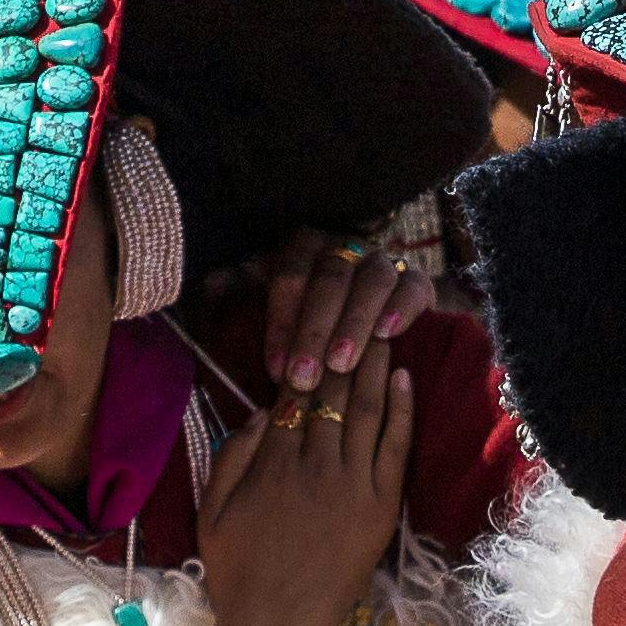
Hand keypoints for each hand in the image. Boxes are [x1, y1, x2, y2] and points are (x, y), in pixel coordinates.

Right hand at [196, 353, 414, 625]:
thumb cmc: (237, 573)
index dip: (307, 358)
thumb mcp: (213, 512)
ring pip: (365, 409)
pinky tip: (404, 378)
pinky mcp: (380, 507)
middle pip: (332, 391)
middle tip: (360, 306)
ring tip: (385, 328)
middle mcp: (313, 464)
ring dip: (375, 365)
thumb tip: (264, 412)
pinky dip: (400, 410)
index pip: (294, 395)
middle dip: (346, 346)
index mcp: (271, 461)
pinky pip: (394, 447)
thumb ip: (234, 456)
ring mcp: (351, 484)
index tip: (319, 327)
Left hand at [238, 220, 442, 394]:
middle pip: (330, 279)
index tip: (275, 369)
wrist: (361, 316)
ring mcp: (381, 261)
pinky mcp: (415, 281)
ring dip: (354, 323)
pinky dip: (402, 307)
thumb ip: (236, 292)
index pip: (289, 275)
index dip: (281, 321)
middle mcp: (343, 247)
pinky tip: (388, 334)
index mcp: (302, 248)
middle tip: (304, 377)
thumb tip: (210, 283)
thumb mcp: (263, 301)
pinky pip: (412, 286)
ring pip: (370, 282)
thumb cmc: (302, 321)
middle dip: (314, 330)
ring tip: (341, 364)